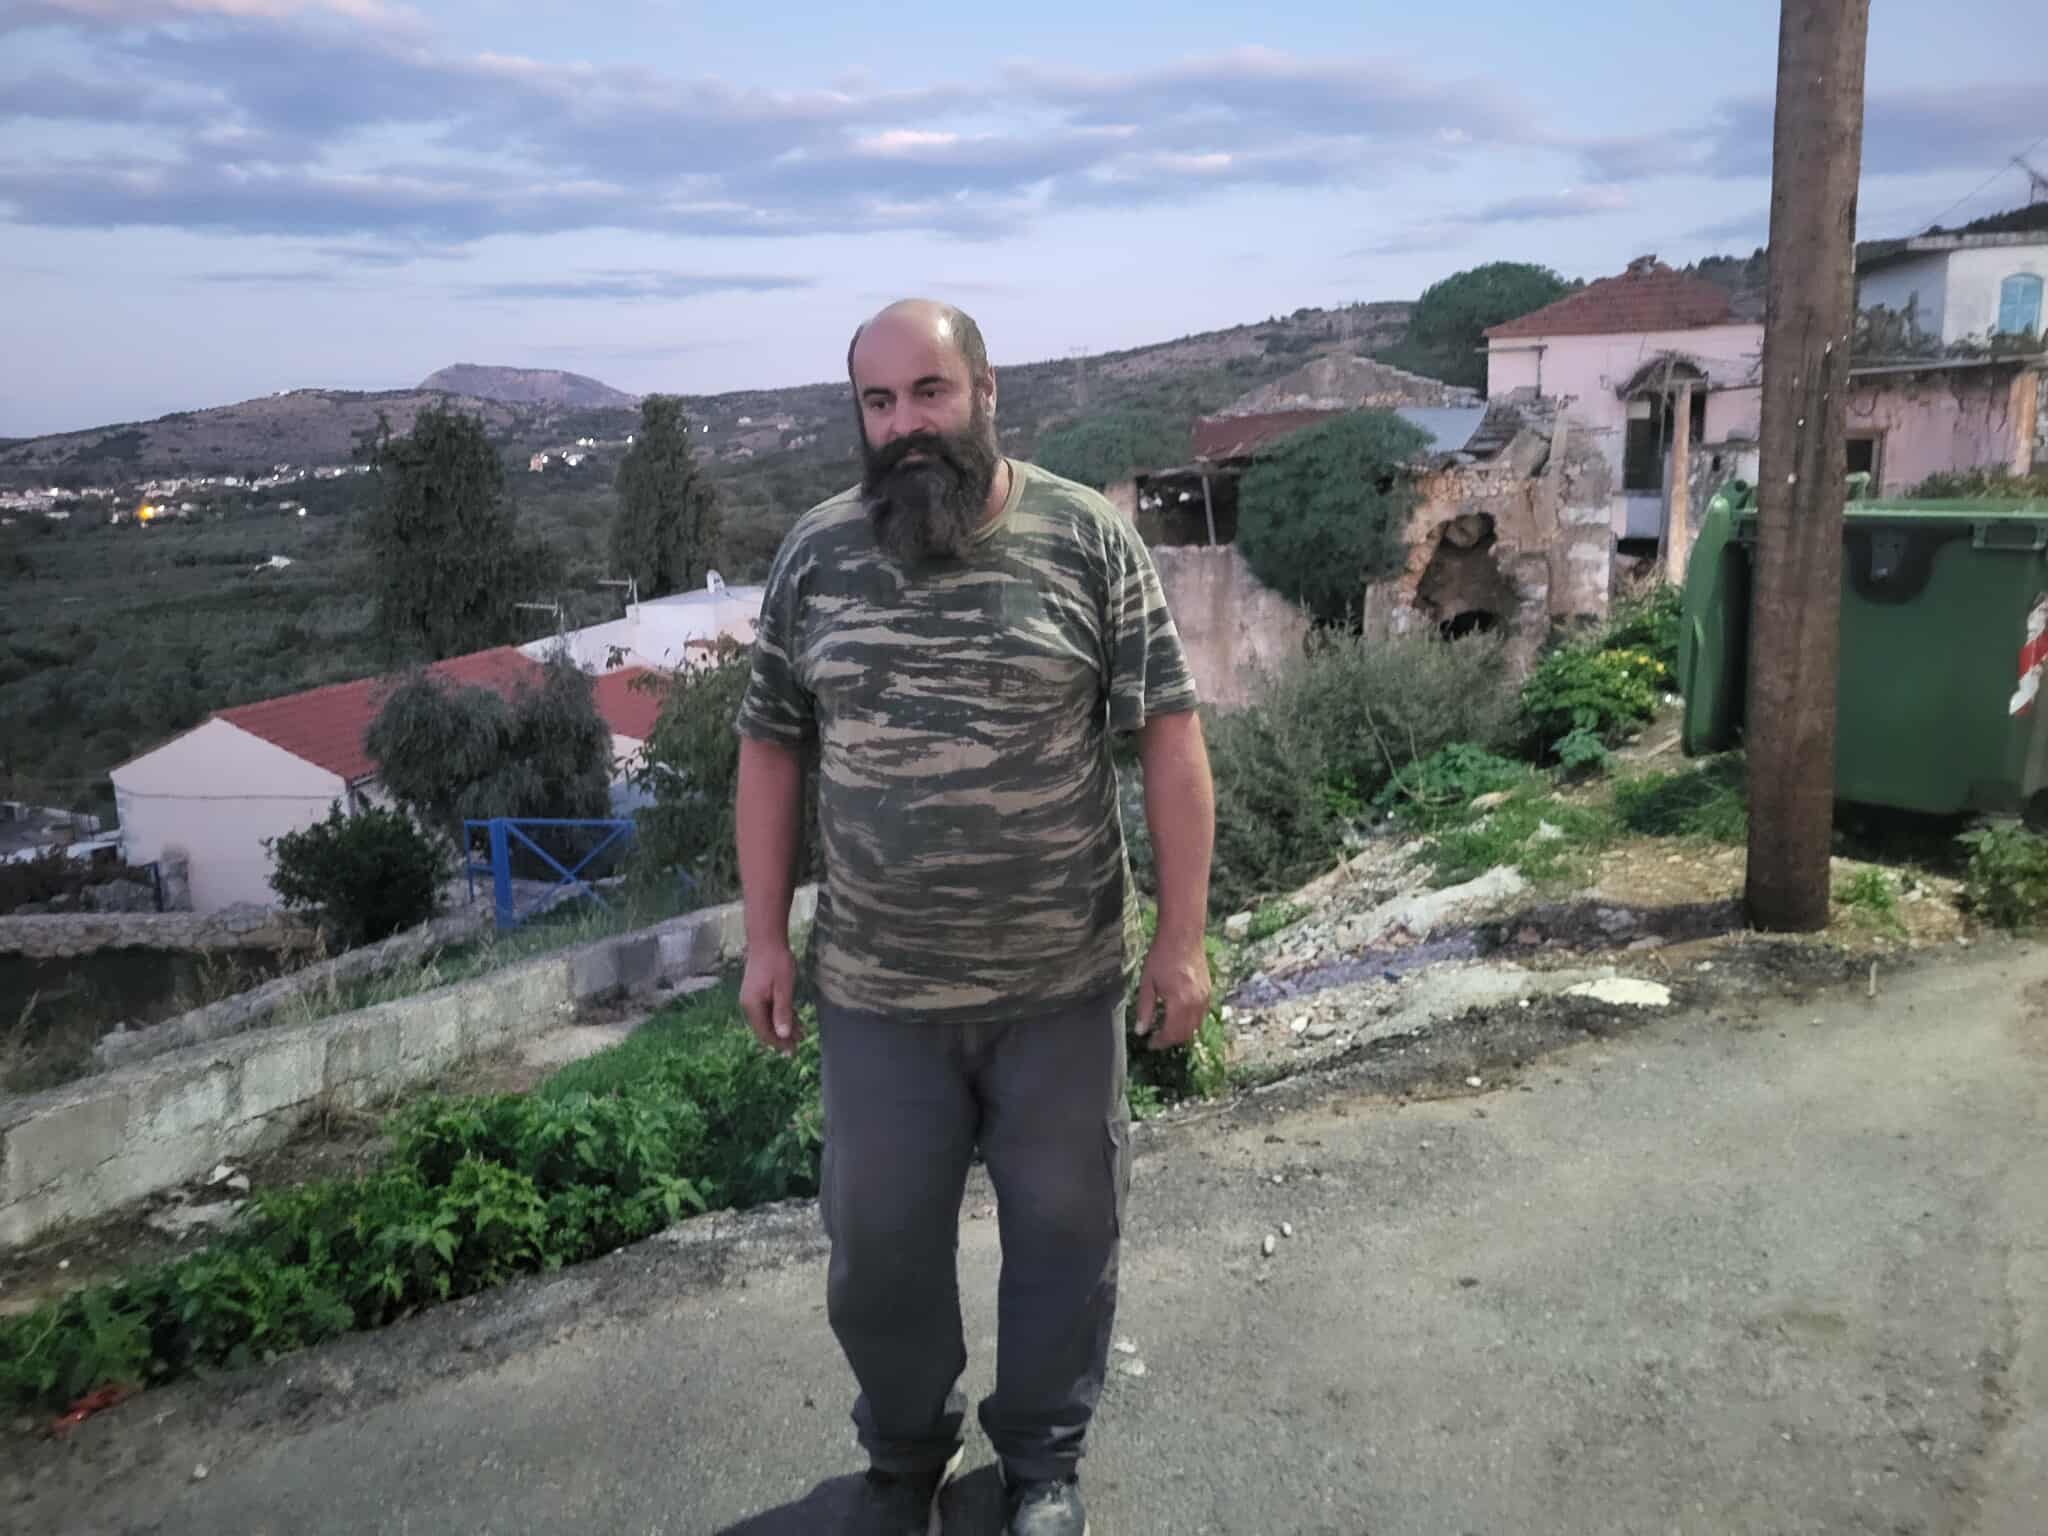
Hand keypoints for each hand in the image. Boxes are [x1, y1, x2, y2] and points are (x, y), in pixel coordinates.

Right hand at [739, 943, 800, 1055]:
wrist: (766, 940)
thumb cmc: (777, 962)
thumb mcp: (783, 988)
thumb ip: (783, 1012)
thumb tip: (782, 1035)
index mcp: (753, 1006)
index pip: (765, 1033)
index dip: (779, 1044)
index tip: (793, 1052)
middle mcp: (749, 1005)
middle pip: (765, 1028)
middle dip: (781, 1037)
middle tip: (798, 1046)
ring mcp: (751, 998)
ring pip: (767, 1019)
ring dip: (782, 1027)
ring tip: (800, 1034)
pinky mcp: (756, 992)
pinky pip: (768, 1009)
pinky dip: (780, 1016)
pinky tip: (793, 1019)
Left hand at [1134, 929, 1211, 1051]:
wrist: (1183, 936)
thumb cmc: (1162, 956)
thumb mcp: (1147, 983)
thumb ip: (1144, 1009)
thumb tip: (1141, 1031)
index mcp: (1179, 1002)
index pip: (1171, 1033)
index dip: (1160, 1042)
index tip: (1150, 1044)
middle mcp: (1195, 1003)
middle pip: (1186, 1034)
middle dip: (1171, 1040)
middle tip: (1157, 1040)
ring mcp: (1204, 997)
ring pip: (1195, 1026)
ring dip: (1181, 1032)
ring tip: (1166, 1030)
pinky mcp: (1208, 991)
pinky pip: (1201, 1015)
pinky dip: (1190, 1022)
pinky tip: (1177, 1016)